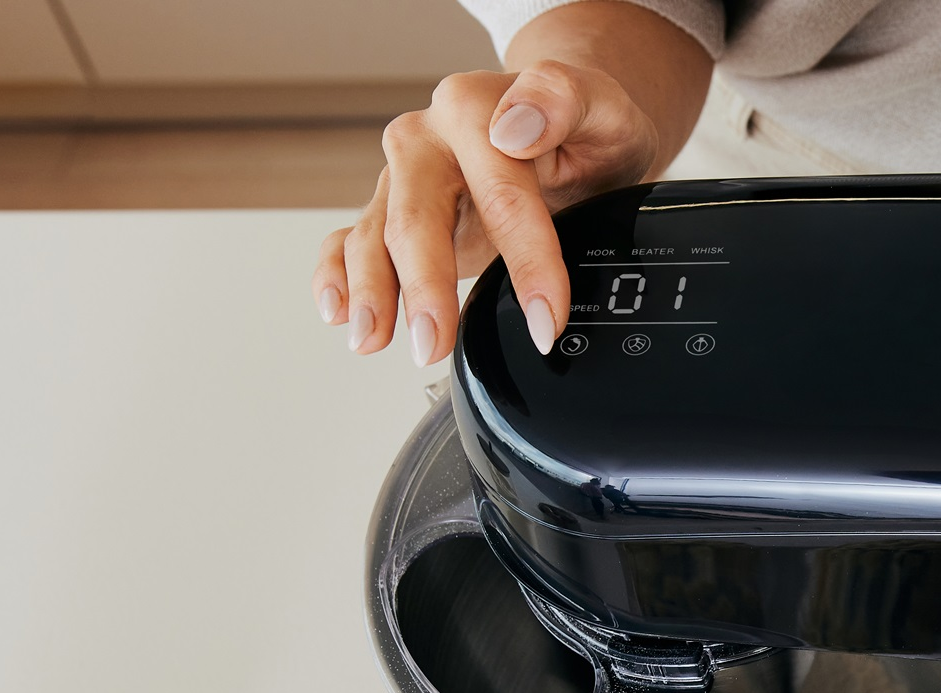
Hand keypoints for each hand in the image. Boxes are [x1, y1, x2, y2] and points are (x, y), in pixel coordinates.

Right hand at [314, 4, 711, 364]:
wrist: (568, 131)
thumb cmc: (585, 128)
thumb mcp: (602, 105)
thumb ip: (563, 99)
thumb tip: (514, 127)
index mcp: (472, 109)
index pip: (499, 194)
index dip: (526, 262)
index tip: (545, 320)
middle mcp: (427, 141)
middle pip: (415, 218)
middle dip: (423, 287)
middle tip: (431, 344)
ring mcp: (405, 178)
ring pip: (374, 235)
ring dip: (371, 292)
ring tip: (372, 340)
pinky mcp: (394, 208)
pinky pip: (350, 239)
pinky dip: (338, 275)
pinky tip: (338, 311)